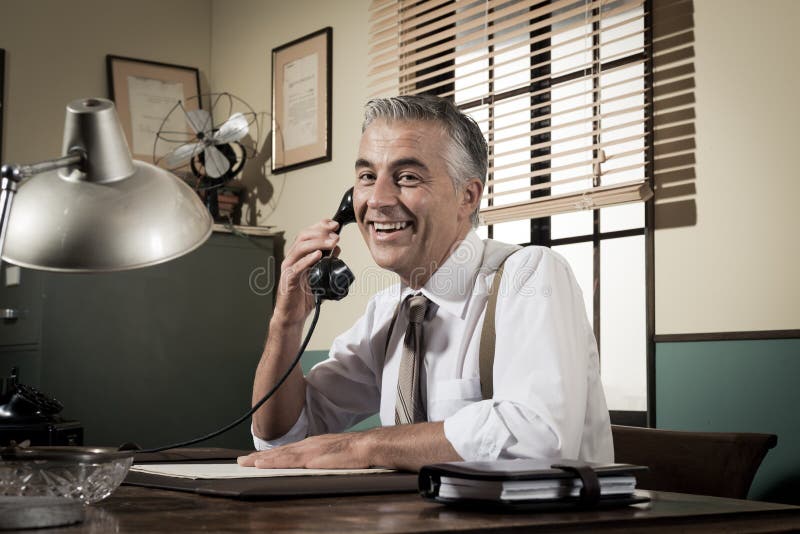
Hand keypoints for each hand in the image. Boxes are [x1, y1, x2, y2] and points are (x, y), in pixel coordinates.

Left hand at [237, 433, 369, 469]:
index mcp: (314, 445)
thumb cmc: (356, 453)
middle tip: (242, 461)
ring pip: (279, 455)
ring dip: (261, 459)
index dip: (272, 455)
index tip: (257, 459)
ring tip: (246, 463)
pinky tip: (261, 464)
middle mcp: (308, 445)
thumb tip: (316, 466)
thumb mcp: (335, 455)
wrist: (367, 447)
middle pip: (280, 452)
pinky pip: (287, 460)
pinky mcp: (311, 457)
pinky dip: (272, 461)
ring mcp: (309, 450)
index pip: (288, 451)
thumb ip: (323, 460)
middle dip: (260, 456)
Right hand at [274, 219, 340, 325]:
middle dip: (321, 232)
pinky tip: (318, 255)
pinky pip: (297, 267)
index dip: (320, 226)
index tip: (334, 224)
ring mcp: (288, 268)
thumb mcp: (320, 275)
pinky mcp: (288, 280)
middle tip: (336, 234)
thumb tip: (337, 248)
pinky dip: (308, 260)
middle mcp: (292, 258)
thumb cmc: (303, 296)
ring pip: (300, 248)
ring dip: (318, 243)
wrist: (293, 315)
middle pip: (303, 237)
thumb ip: (327, 261)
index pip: (307, 234)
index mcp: (299, 255)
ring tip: (332, 242)